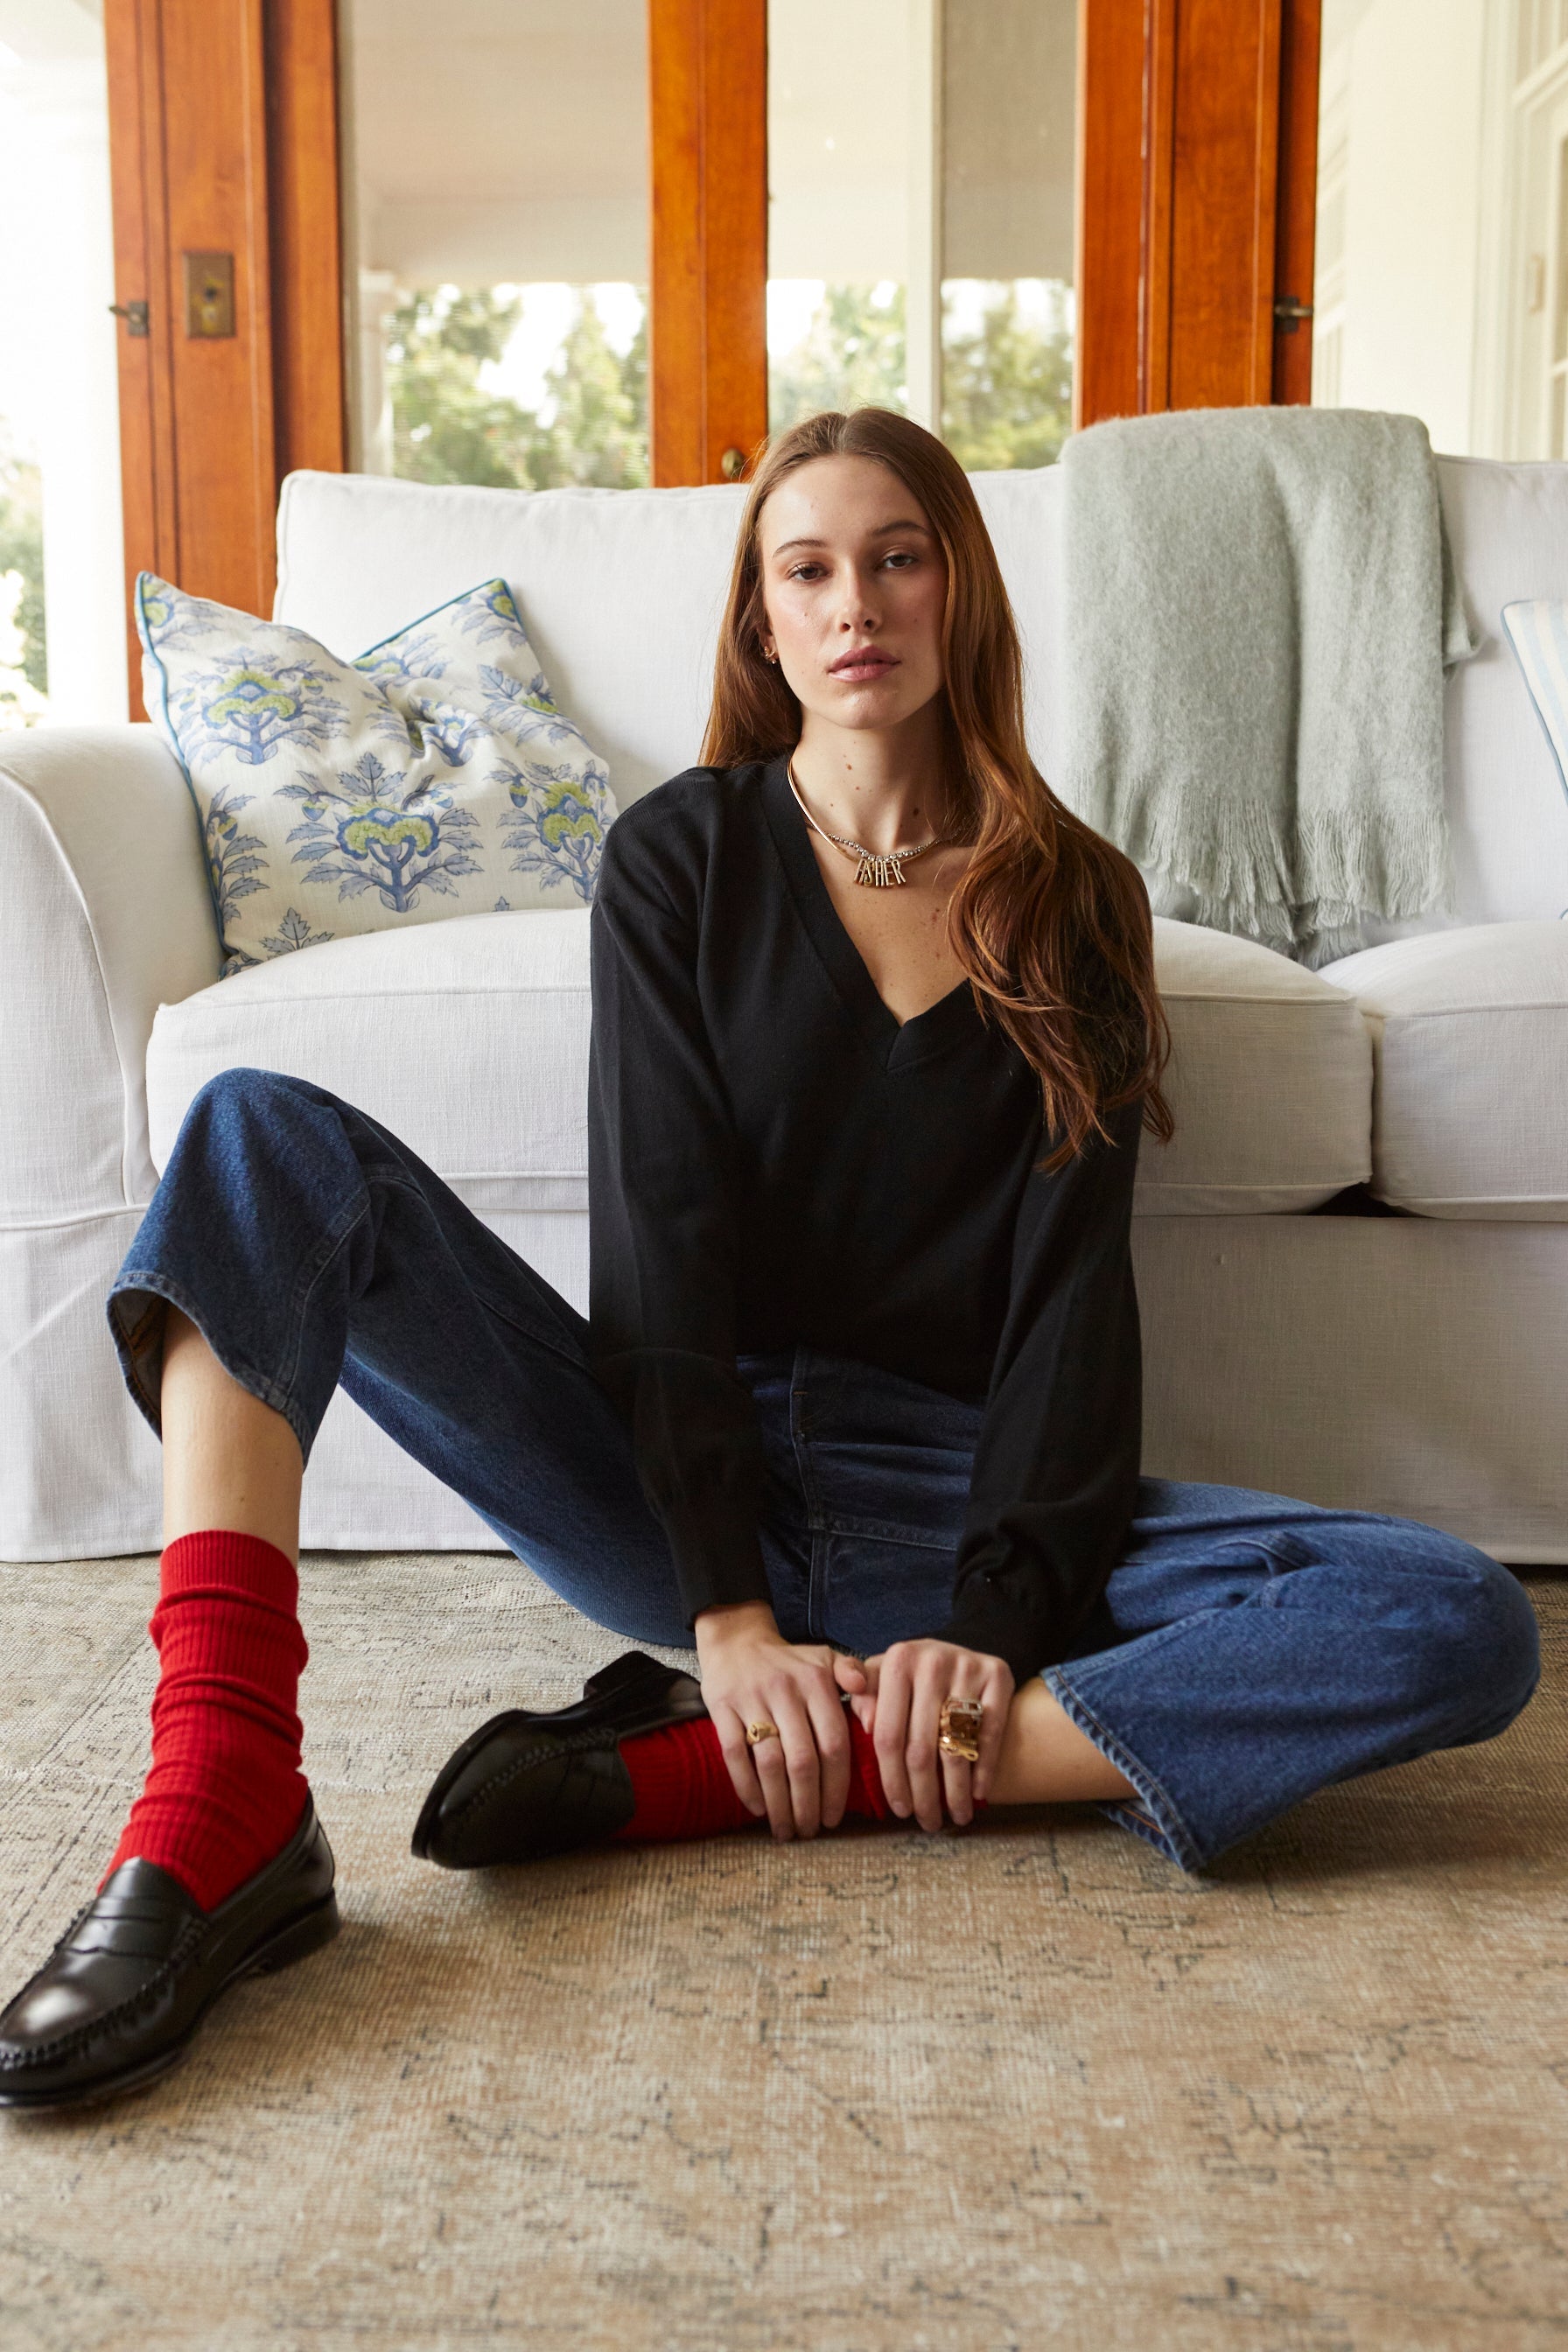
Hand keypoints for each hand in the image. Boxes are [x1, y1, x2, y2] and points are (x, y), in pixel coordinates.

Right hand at [694, 1601, 867, 1840]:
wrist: (736, 1639)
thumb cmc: (789, 1661)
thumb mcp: (826, 1659)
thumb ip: (854, 1677)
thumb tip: (877, 1704)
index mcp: (816, 1682)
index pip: (834, 1743)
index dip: (836, 1786)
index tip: (835, 1817)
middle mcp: (785, 1690)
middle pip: (802, 1760)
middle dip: (809, 1803)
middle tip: (811, 1831)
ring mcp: (751, 1698)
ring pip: (769, 1762)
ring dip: (779, 1803)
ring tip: (786, 1829)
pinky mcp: (721, 1706)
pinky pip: (734, 1753)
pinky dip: (746, 1786)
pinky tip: (758, 1808)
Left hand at [849, 1640, 1013, 1831]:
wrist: (960, 1647)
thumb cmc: (912, 1677)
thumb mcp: (881, 1677)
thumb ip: (862, 1697)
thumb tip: (863, 1722)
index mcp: (896, 1662)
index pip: (888, 1736)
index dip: (892, 1780)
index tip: (899, 1810)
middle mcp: (930, 1661)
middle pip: (922, 1748)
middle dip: (924, 1795)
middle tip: (929, 1822)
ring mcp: (966, 1666)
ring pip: (956, 1746)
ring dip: (957, 1791)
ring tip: (957, 1816)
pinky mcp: (997, 1673)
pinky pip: (990, 1733)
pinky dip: (985, 1768)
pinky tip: (979, 1793)